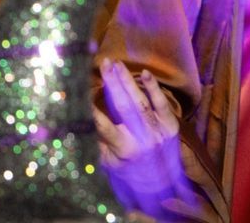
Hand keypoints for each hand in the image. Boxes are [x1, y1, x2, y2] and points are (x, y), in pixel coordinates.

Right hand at [94, 60, 185, 198]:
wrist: (163, 185)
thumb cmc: (128, 171)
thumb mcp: (108, 162)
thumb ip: (96, 141)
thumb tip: (78, 120)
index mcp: (124, 149)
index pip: (103, 125)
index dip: (91, 108)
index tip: (81, 92)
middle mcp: (142, 139)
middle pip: (124, 106)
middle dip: (112, 83)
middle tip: (103, 63)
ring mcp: (158, 131)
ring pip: (141, 101)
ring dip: (128, 81)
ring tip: (116, 64)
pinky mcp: (171, 126)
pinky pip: (163, 104)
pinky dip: (154, 88)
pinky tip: (145, 73)